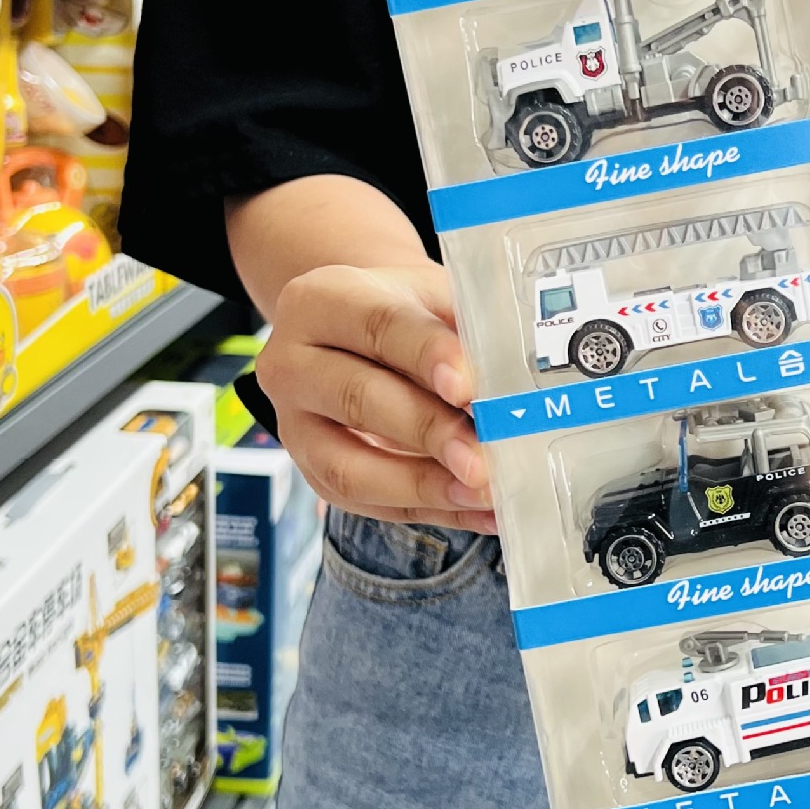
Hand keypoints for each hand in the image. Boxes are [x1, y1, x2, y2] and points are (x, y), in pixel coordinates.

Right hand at [256, 260, 495, 530]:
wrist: (363, 331)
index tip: (469, 387)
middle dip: (430, 431)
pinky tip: (482, 512)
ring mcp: (294, 426)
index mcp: (320, 301)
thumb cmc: (408, 313)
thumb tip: (517, 378)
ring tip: (485, 492)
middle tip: (485, 457)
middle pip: (359, 398)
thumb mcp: (433, 296)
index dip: (427, 356)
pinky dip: (432, 509)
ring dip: (424, 485)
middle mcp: (292, 363)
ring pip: (349, 466)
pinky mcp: (314, 474)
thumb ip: (467, 330)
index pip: (378, 326)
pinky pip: (369, 503)